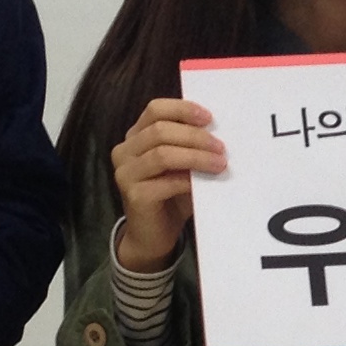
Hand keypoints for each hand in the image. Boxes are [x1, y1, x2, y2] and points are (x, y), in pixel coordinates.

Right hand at [112, 98, 226, 273]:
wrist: (153, 236)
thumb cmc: (171, 196)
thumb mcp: (182, 165)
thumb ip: (190, 146)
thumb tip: (220, 133)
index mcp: (136, 136)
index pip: (155, 109)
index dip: (182, 109)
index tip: (209, 117)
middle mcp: (125, 151)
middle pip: (160, 130)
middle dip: (195, 136)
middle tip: (221, 147)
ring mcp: (125, 173)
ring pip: (162, 154)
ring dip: (195, 157)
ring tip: (219, 163)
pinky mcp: (133, 195)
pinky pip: (165, 182)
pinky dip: (188, 180)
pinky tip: (204, 183)